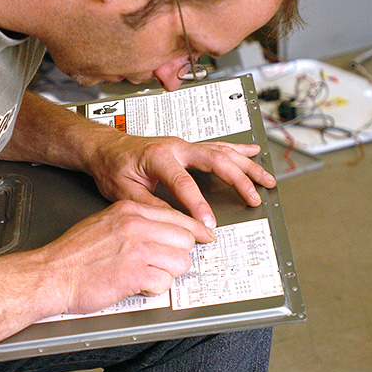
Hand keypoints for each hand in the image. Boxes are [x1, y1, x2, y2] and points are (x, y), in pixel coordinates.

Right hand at [38, 200, 205, 314]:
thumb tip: (160, 229)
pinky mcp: (136, 274)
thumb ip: (133, 222)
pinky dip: (154, 288)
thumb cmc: (72, 254)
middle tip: (161, 263)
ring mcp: (138, 249)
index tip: (203, 236)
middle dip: (177, 255)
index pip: (177, 216)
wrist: (51, 274)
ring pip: (181, 262)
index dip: (193, 231)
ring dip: (167, 273)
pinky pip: (165, 282)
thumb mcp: (104, 222)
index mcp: (129, 210)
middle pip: (185, 239)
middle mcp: (136, 226)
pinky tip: (137, 285)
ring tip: (145, 275)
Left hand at [85, 134, 275, 230]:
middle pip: (215, 161)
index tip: (208, 225)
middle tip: (254, 198)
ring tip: (266, 179)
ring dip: (247, 165)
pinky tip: (252, 153)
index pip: (184, 183)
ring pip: (222, 152)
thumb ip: (150, 205)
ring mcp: (183, 146)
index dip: (198, 205)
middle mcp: (175, 147)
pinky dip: (237, 150)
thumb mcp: (123, 191)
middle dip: (238, 180)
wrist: (104, 147)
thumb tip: (173, 222)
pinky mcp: (186, 148)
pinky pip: (217, 147)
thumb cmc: (111, 166)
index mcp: (159, 156)